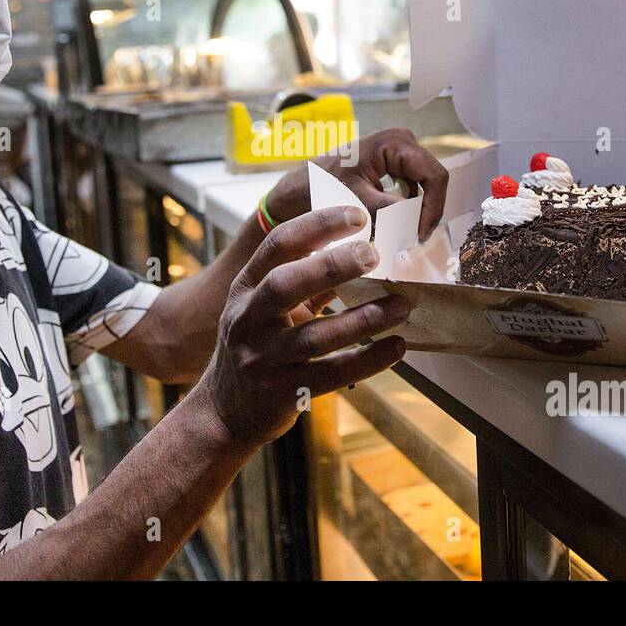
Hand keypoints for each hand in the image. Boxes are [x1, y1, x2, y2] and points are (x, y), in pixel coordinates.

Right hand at [196, 206, 409, 446]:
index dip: (316, 226)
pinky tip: (396, 346)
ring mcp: (262, 359)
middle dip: (331, 266)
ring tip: (400, 305)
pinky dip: (367, 359)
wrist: (225, 410)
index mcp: (246, 289)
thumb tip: (361, 249)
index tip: (356, 215)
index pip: (277, 246)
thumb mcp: (268, 308)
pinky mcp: (282, 394)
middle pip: (285, 284)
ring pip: (313, 336)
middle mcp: (248, 320)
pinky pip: (331, 375)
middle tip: (374, 253)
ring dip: (362, 319)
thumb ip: (306, 280)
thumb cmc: (257, 346)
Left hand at [267, 127, 449, 242]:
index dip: (433, 208)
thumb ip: (390, 211)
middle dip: (423, 212)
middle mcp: (402, 142)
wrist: (298, 188)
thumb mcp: (357, 202)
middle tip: (411, 239)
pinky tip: (390, 224)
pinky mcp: (393, 166)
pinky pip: (411, 190)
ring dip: (413, 213)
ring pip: (423, 188)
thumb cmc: (320, 188)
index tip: (420, 235)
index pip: (434, 176)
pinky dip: (404, 209)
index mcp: (395, 142)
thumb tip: (417, 224)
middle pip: (431, 182)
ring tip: (399, 234)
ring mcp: (398, 153)